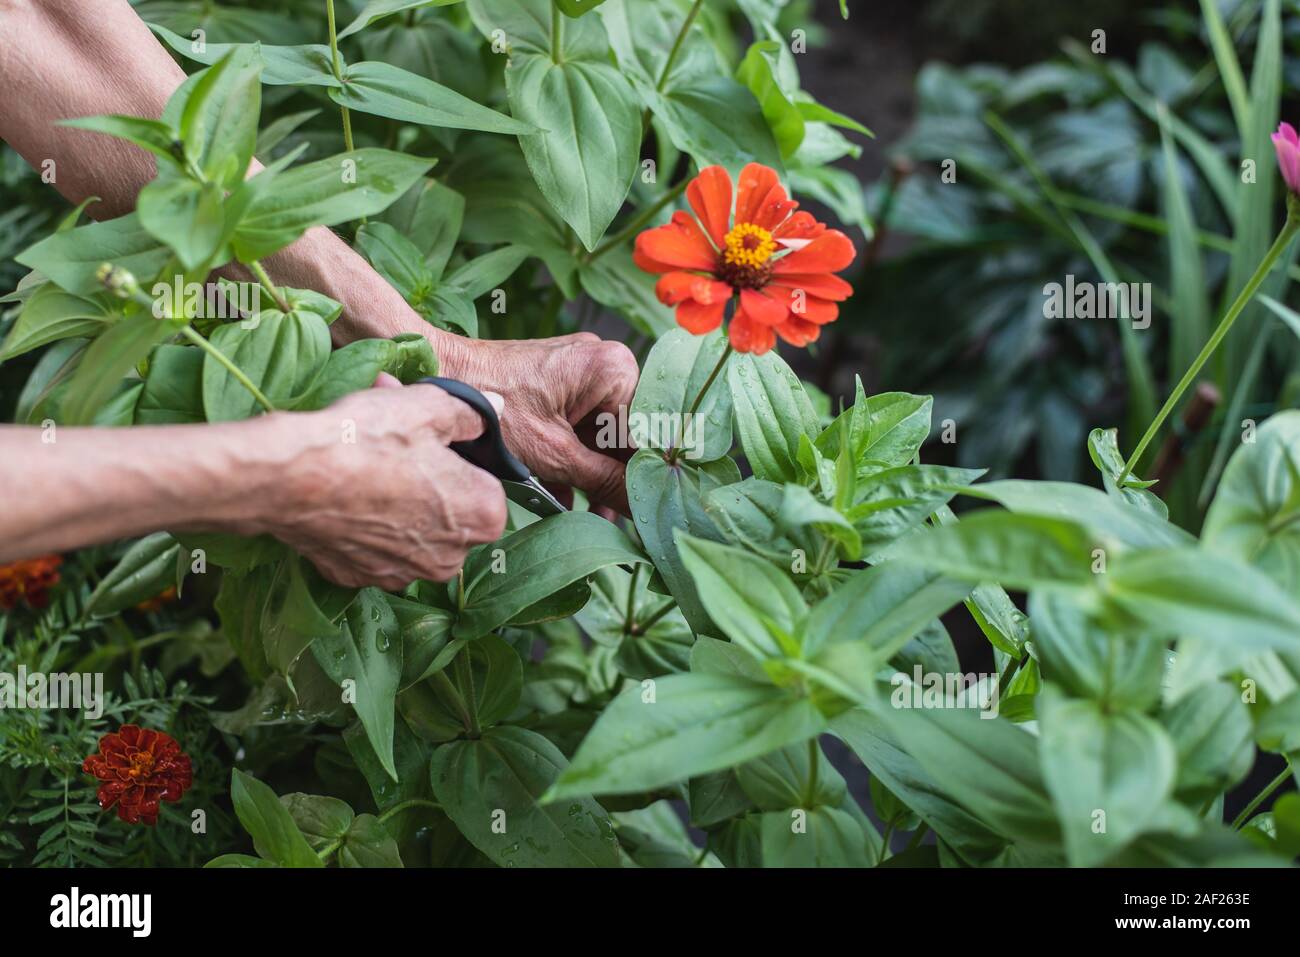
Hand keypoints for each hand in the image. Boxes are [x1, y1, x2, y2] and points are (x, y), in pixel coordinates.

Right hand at [263, 382, 507, 590]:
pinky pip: (375, 548)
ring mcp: (404, 574)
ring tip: (368, 464)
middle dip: (429, 479)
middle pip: (450, 511)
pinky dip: (366, 525)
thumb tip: (494, 409)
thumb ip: (471, 412)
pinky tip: (347, 497)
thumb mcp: (427, 407)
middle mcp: (451, 558)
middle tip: (397, 446)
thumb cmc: (366, 440)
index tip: (430, 439)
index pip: (485, 482)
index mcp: (483, 516)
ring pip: (412, 531)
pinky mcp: (360, 578)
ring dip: (398, 502)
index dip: (458, 456)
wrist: (288, 477)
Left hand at [442, 333, 639, 513]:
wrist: (438, 375)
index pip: (646, 434)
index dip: (646, 477)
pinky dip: (572, 460)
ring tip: (588, 518)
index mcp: (615, 370)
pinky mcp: (558, 384)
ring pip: (599, 436)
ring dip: (591, 477)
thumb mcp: (557, 457)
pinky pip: (578, 427)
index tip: (646, 513)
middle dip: (614, 480)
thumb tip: (645, 509)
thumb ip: (607, 483)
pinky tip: (563, 497)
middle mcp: (605, 363)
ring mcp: (580, 373)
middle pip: (624, 435)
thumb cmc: (493, 409)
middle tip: (613, 523)